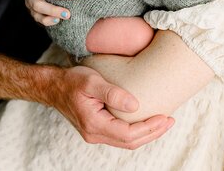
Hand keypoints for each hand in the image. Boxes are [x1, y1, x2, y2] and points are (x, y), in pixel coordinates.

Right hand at [49, 65, 174, 148]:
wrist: (53, 87)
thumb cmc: (71, 81)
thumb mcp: (92, 81)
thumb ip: (113, 94)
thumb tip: (136, 105)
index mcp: (94, 124)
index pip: (128, 134)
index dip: (149, 128)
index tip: (165, 117)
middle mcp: (94, 134)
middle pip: (130, 142)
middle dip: (153, 133)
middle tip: (170, 120)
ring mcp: (95, 134)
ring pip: (126, 142)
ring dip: (147, 134)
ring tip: (164, 122)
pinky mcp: (97, 129)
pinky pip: (121, 136)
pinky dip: (137, 131)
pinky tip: (146, 121)